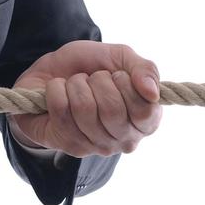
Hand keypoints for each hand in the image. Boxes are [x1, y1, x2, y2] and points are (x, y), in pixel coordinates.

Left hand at [9, 41, 161, 156]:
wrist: (52, 71)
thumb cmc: (91, 66)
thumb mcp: (121, 57)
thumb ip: (145, 69)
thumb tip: (152, 93)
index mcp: (145, 120)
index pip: (145, 111)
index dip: (127, 85)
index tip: (118, 75)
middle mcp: (124, 139)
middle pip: (112, 110)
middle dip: (98, 80)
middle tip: (93, 77)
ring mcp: (96, 146)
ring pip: (84, 109)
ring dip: (76, 84)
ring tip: (76, 84)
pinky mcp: (69, 145)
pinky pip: (61, 110)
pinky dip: (56, 89)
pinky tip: (59, 92)